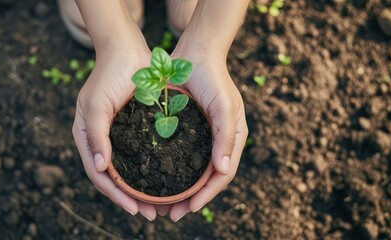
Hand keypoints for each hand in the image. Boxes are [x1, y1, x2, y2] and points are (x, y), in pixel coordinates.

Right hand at [72, 45, 158, 220]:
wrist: (127, 49)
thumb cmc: (109, 75)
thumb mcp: (97, 106)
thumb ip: (96, 136)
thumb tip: (102, 169)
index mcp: (86, 136)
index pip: (99, 175)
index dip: (116, 195)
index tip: (136, 209)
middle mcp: (101, 139)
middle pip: (115, 177)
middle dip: (132, 198)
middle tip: (153, 214)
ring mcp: (118, 134)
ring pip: (130, 169)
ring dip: (143, 188)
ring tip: (162, 204)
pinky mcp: (135, 127)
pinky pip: (142, 154)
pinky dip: (151, 169)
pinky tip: (165, 178)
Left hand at [163, 48, 248, 221]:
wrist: (195, 51)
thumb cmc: (213, 77)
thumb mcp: (224, 106)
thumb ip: (225, 137)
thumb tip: (223, 169)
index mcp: (233, 138)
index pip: (222, 174)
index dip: (207, 194)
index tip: (189, 208)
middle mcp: (218, 140)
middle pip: (206, 178)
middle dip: (191, 199)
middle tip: (172, 215)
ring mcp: (202, 135)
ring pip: (191, 170)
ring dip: (180, 189)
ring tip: (162, 205)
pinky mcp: (186, 128)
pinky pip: (179, 155)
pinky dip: (171, 170)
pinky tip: (157, 178)